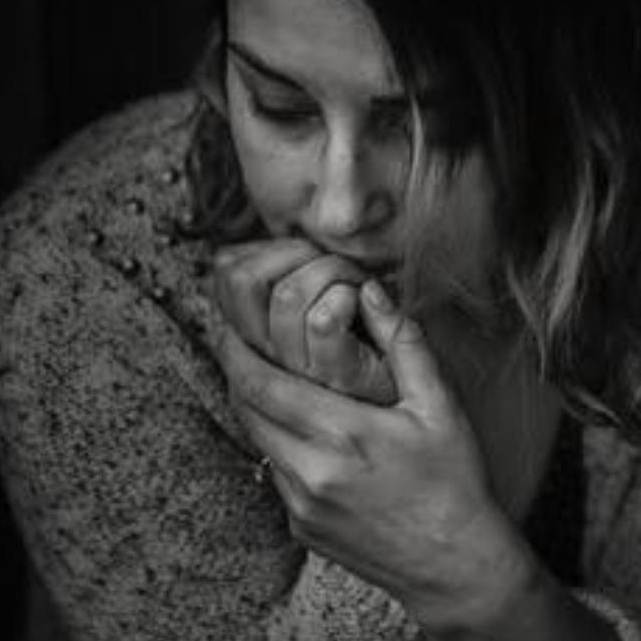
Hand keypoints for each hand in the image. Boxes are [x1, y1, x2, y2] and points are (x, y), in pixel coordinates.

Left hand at [211, 278, 530, 627]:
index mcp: (343, 434)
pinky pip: (275, 474)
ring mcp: (301, 506)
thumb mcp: (440, 406)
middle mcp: (311, 472)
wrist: (455, 566)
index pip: (262, 383)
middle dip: (236, 372)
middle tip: (236, 340)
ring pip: (257, 442)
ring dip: (254, 408)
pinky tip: (303, 430)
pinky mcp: (301, 528)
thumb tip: (370, 291)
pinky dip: (279, 445)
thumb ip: (403, 343)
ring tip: (265, 377)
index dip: (237, 350)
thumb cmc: (455, 481)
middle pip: (246, 410)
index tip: (231, 324)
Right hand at [214, 239, 395, 404]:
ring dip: (332, 269)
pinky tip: (369, 301)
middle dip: (294, 250)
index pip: (226, 274)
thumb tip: (252, 249)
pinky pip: (322, 320)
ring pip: (287, 295)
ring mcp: (301, 368)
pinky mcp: (338, 375)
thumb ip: (283, 277)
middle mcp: (269, 354)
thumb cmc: (371, 338)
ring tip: (356, 282)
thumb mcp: (314, 303)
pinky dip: (351, 295)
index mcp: (258, 334)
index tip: (305, 255)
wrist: (414, 392)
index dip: (265, 248)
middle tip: (332, 261)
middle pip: (242, 280)